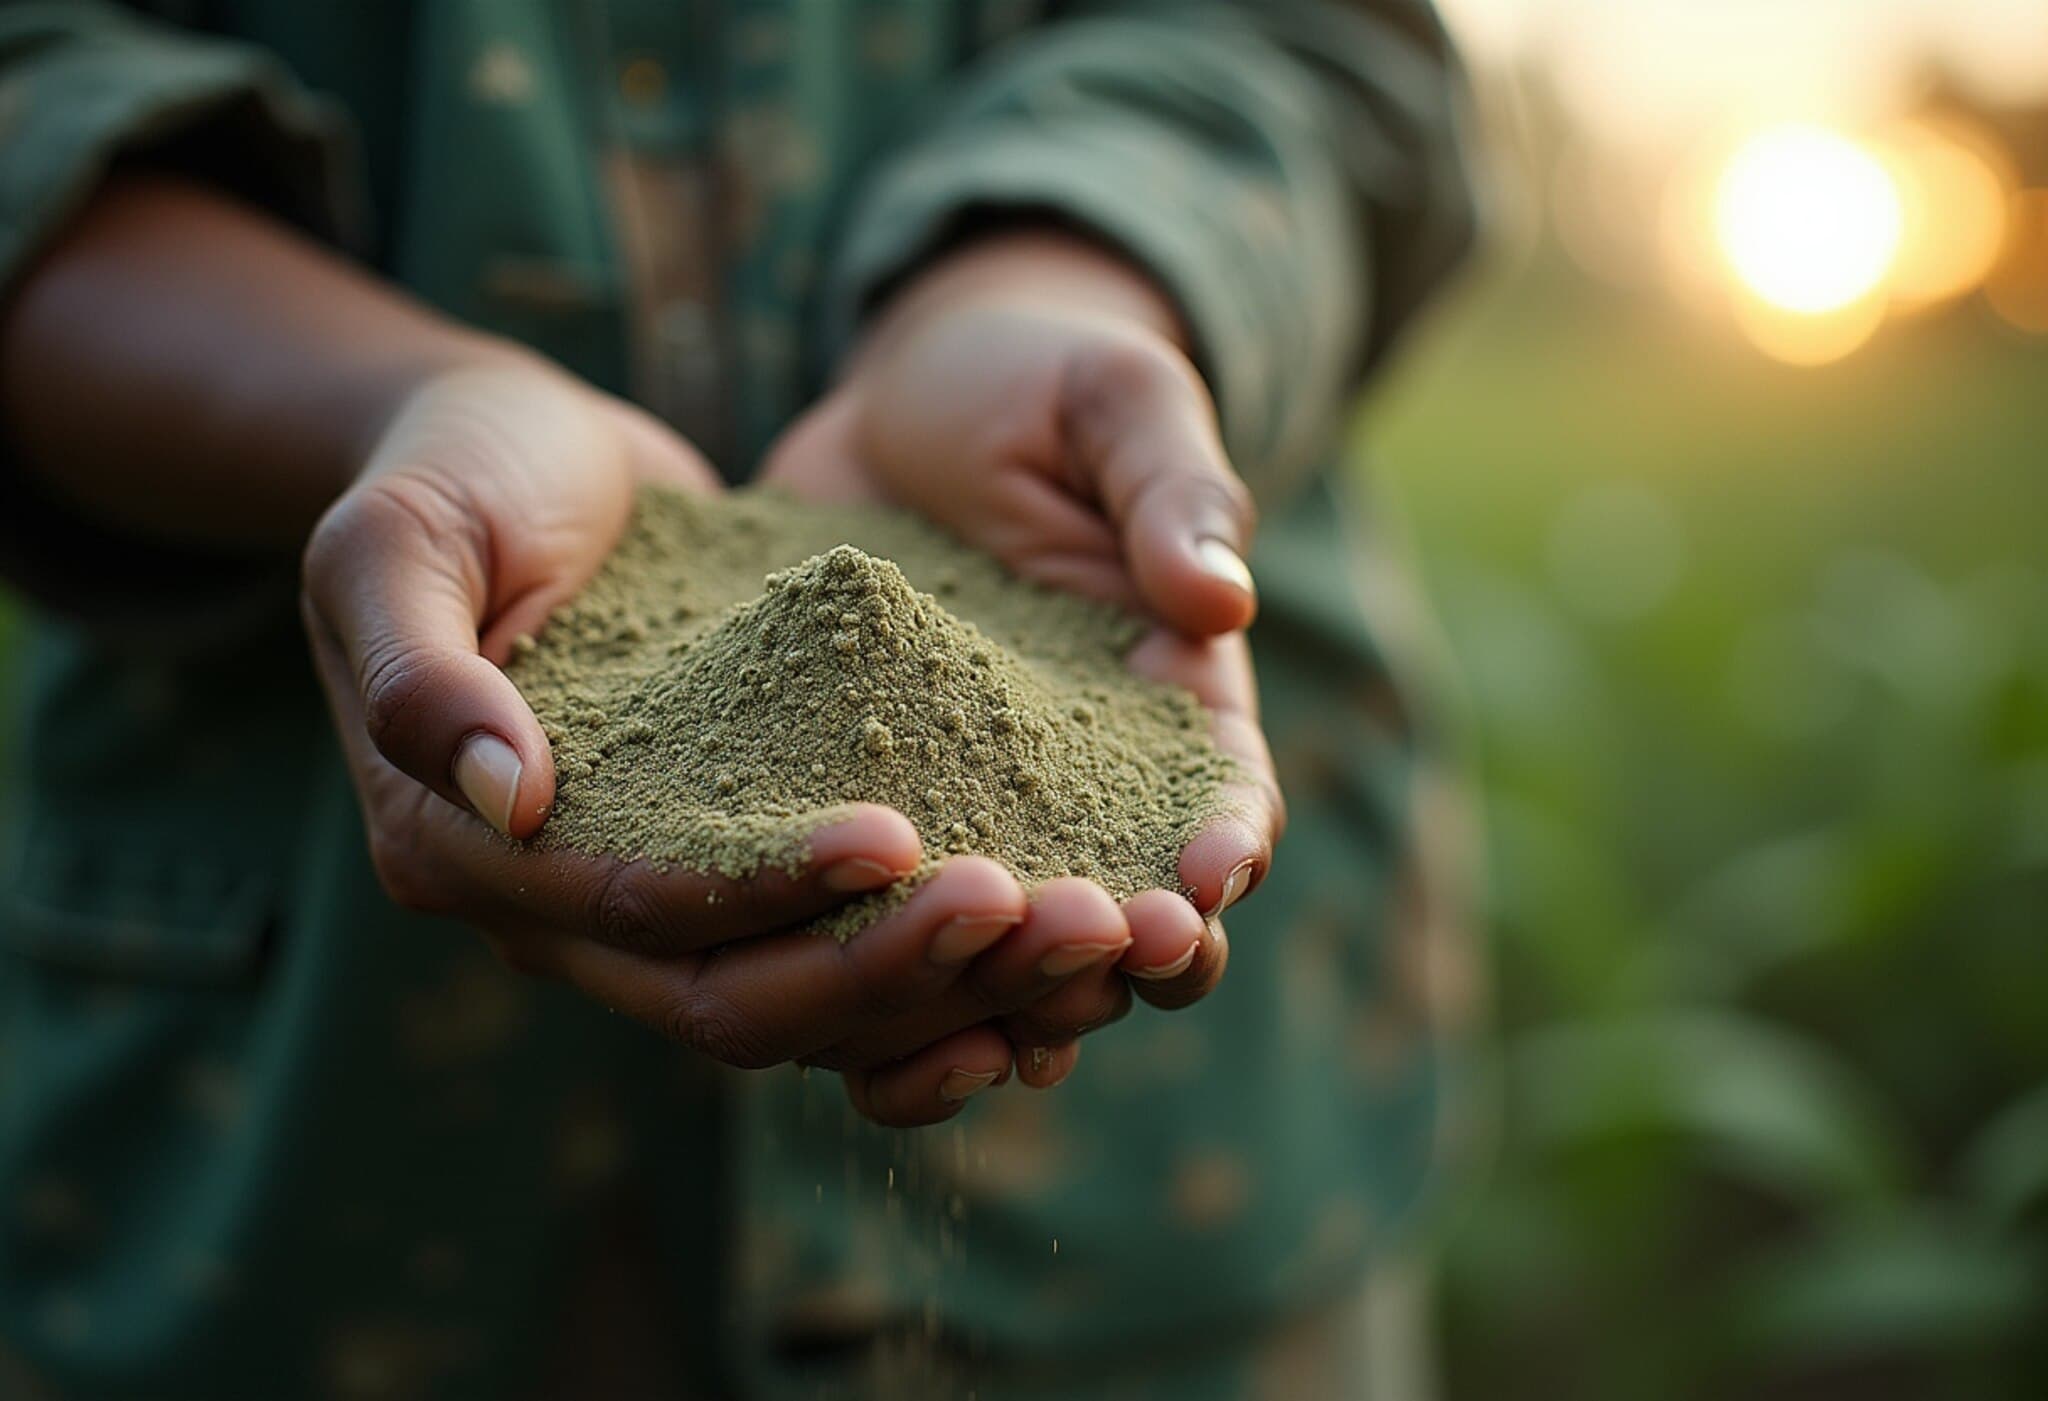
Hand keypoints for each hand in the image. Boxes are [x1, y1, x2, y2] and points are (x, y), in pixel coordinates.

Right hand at [302, 362, 1166, 1124]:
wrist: (514, 458)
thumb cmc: (450, 478)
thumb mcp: (397, 541)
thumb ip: (418, 666)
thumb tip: (503, 793)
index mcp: (469, 860)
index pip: (641, 914)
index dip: (771, 890)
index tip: (905, 832)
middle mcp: (567, 918)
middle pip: (745, 1003)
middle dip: (898, 971)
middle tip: (1051, 917)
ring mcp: (663, 901)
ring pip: (817, 1003)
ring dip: (955, 988)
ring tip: (1095, 934)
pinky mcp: (744, 861)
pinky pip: (849, 945)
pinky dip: (948, 964)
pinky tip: (1060, 946)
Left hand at [760, 232, 1286, 1082]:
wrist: (907, 395)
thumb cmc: (1040, 383)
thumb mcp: (1116, 404)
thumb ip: (1172, 492)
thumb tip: (1218, 598)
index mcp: (1170, 699)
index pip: (1219, 799)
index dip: (1218, 851)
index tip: (1199, 887)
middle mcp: (1078, 782)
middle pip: (1120, 907)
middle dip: (1112, 953)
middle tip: (1087, 966)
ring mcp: (968, 809)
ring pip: (999, 948)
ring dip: (995, 999)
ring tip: (972, 1034)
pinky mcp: (858, 810)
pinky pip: (873, 922)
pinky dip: (874, 989)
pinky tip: (840, 1036)